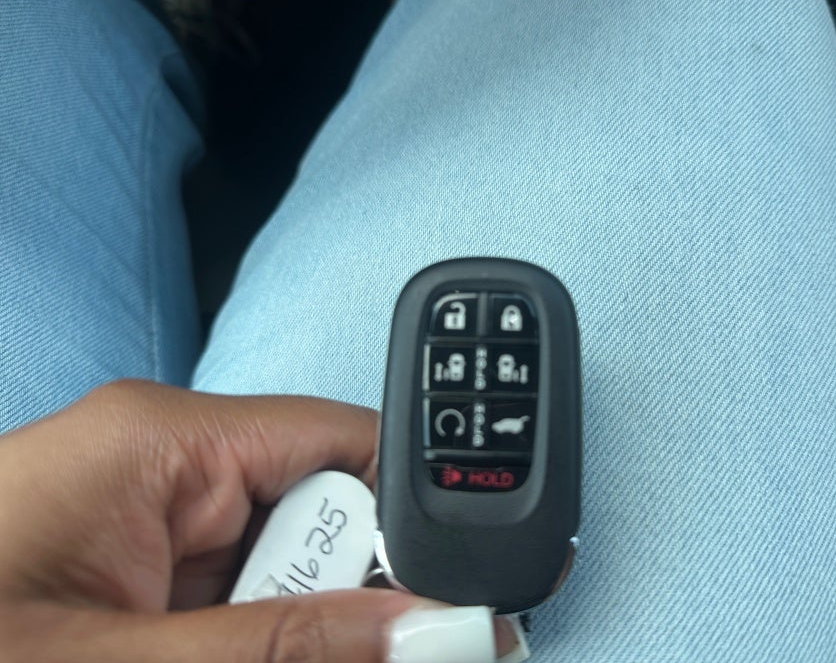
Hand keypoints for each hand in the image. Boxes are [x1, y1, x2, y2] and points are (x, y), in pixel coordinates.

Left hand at [0, 380, 515, 661]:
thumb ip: (283, 648)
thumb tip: (427, 632)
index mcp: (162, 442)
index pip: (341, 444)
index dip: (412, 521)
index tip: (459, 610)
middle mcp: (163, 468)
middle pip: (320, 520)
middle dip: (355, 601)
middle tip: (403, 661)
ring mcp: (145, 526)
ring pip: (279, 577)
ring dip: (299, 638)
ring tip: (273, 659)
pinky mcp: (129, 576)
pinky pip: (229, 605)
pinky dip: (257, 646)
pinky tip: (254, 660)